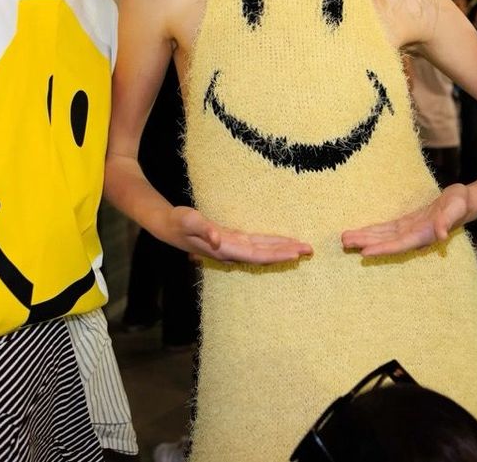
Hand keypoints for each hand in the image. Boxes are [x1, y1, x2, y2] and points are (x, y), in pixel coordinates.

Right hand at [170, 206, 311, 264]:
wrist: (166, 226)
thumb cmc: (177, 222)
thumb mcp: (188, 221)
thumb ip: (203, 229)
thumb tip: (217, 238)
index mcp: (225, 249)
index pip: (257, 255)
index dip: (276, 255)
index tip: (295, 254)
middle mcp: (232, 251)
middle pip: (265, 255)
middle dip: (287, 253)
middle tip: (310, 250)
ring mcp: (232, 246)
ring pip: (263, 250)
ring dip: (282, 249)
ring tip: (302, 248)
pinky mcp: (232, 240)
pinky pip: (256, 244)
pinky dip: (271, 243)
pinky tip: (281, 243)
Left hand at [341, 184, 471, 256]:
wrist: (465, 201)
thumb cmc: (461, 203)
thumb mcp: (456, 208)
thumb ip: (447, 222)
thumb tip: (442, 236)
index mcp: (423, 235)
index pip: (398, 245)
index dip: (381, 249)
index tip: (364, 252)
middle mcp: (413, 236)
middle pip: (385, 242)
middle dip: (366, 243)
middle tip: (345, 243)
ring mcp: (409, 231)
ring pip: (383, 236)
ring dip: (365, 237)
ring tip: (345, 239)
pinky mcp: (407, 223)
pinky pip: (386, 229)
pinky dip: (373, 230)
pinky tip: (360, 232)